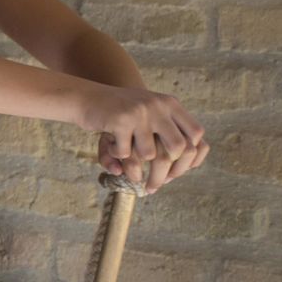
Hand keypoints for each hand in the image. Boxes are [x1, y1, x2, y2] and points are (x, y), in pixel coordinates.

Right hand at [84, 86, 209, 193]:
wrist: (85, 96)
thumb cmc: (119, 112)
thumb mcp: (147, 114)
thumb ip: (167, 134)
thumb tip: (185, 168)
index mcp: (170, 103)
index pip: (196, 134)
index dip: (190, 157)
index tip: (175, 171)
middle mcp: (158, 105)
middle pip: (178, 148)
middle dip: (167, 172)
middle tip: (154, 185)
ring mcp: (140, 112)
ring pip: (150, 155)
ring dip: (136, 167)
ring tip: (126, 163)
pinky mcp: (120, 120)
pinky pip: (126, 153)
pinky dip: (118, 157)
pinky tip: (112, 149)